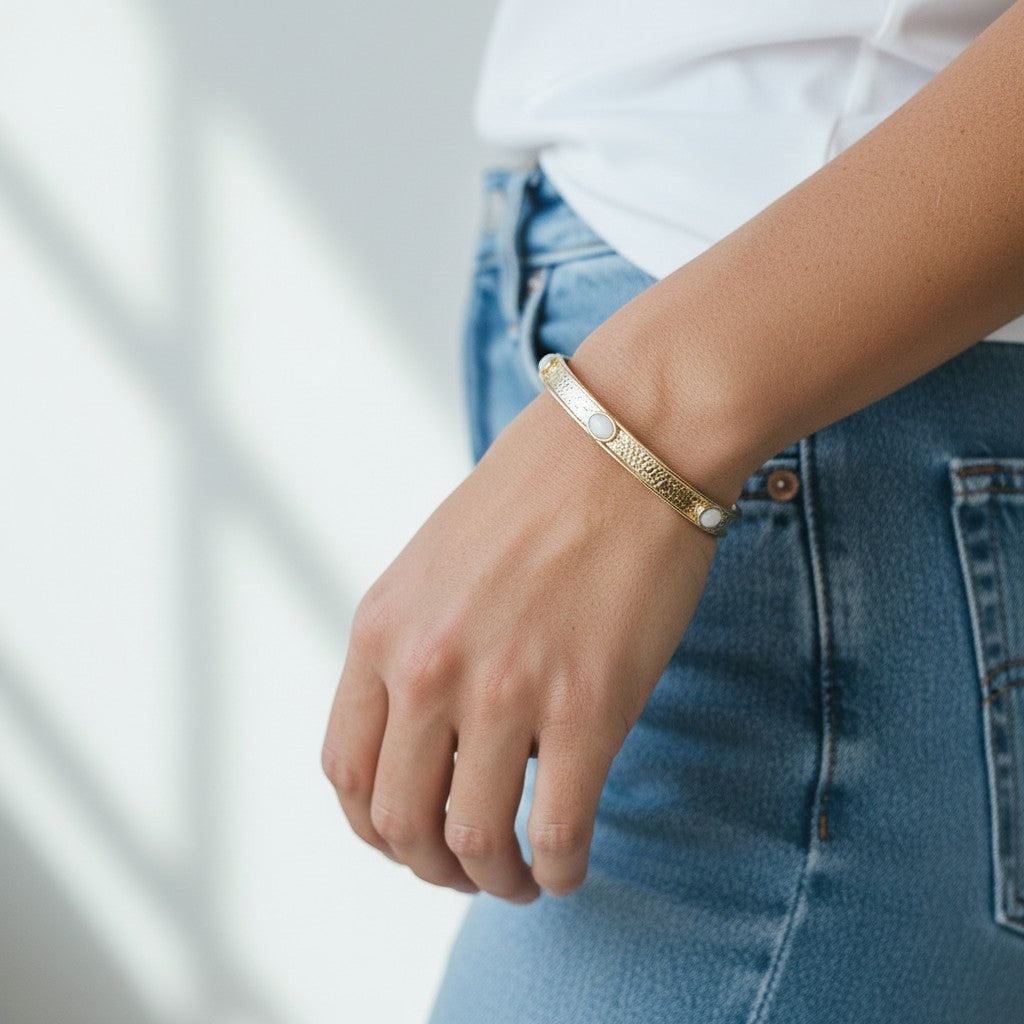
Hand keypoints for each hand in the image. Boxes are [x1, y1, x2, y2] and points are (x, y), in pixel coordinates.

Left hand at [321, 375, 728, 902]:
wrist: (625, 442)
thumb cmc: (537, 495)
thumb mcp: (434, 565)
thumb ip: (414, 645)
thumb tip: (430, 734)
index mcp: (381, 630)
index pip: (346, 770)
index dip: (374, 826)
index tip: (409, 836)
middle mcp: (428, 667)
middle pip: (398, 821)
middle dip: (428, 867)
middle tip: (466, 869)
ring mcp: (505, 690)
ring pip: (471, 842)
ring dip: (492, 881)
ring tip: (517, 878)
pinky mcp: (587, 706)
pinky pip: (556, 831)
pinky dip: (555, 873)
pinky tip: (566, 870)